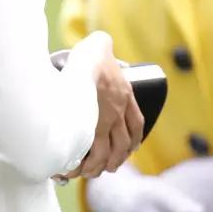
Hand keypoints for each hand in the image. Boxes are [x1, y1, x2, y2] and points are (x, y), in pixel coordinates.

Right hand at [80, 50, 144, 178]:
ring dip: (100, 165)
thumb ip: (103, 45)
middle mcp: (118, 113)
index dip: (134, 138)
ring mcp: (106, 123)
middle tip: (107, 165)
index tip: (130, 148)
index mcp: (124, 95)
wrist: (87, 61)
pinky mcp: (92, 130)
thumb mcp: (102, 47)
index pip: (135, 123)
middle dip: (115, 158)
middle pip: (123, 144)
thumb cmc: (91, 52)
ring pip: (108, 153)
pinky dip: (84, 164)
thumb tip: (100, 40)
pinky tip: (76, 168)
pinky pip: (91, 154)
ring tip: (90, 171)